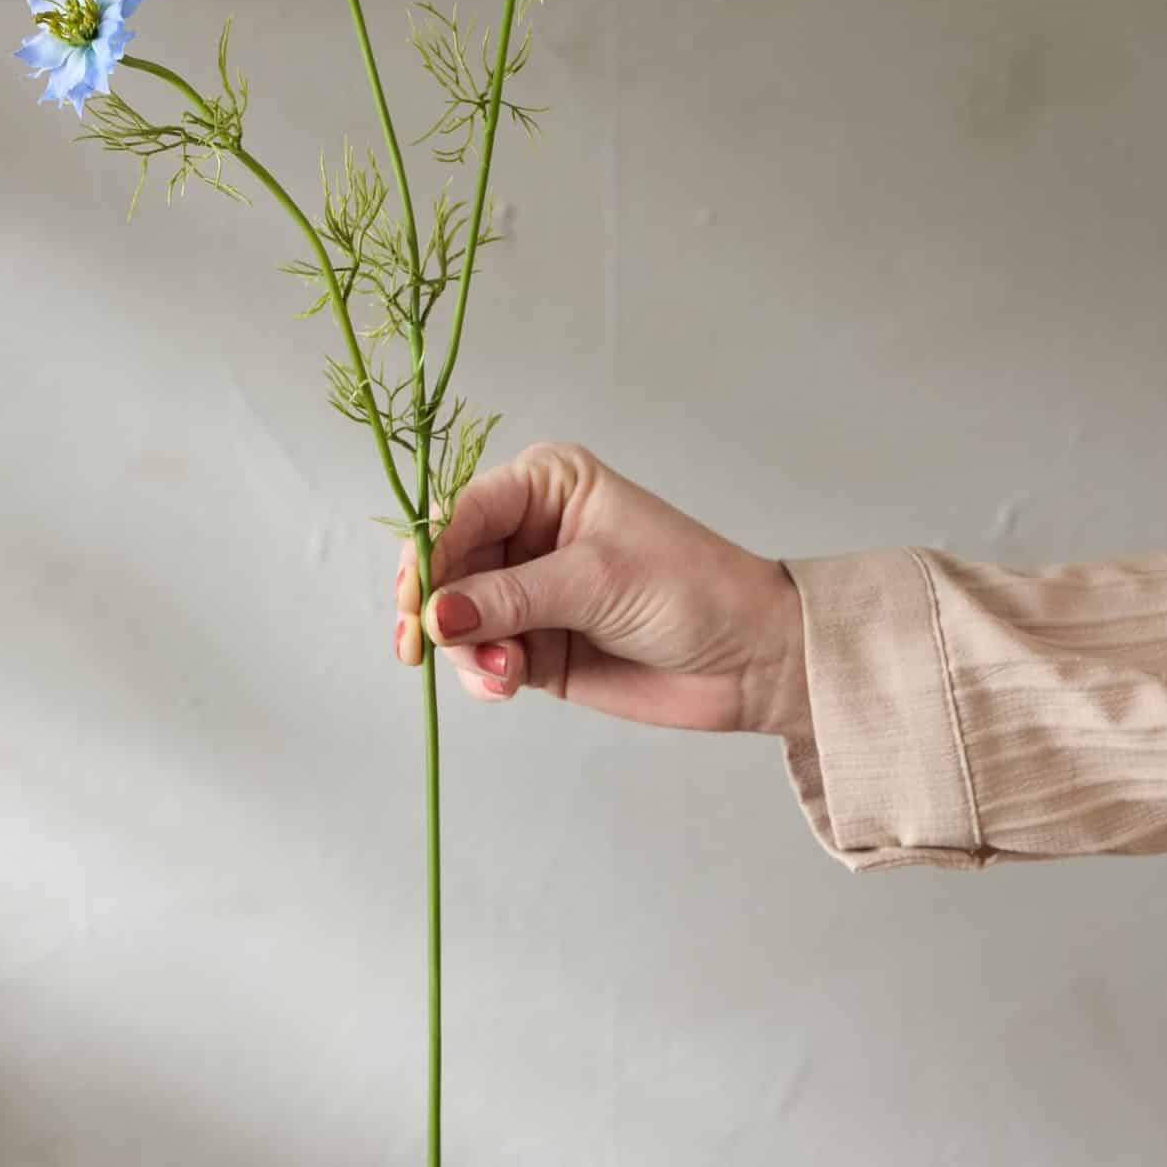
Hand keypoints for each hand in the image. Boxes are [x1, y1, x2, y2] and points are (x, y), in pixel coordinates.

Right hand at [393, 441, 809, 736]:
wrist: (750, 660)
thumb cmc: (692, 591)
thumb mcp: (597, 581)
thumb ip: (510, 597)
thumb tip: (436, 614)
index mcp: (547, 483)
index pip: (464, 509)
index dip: (431, 553)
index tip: (416, 601)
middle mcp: (529, 530)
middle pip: (448, 565)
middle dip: (439, 610)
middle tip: (425, 647)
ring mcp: (529, 589)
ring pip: (457, 618)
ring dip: (466, 651)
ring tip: (504, 675)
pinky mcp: (533, 643)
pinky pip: (481, 657)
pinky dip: (482, 674)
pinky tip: (507, 683)